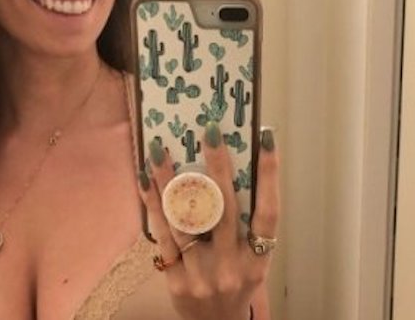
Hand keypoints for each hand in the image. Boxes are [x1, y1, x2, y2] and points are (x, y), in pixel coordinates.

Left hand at [137, 123, 279, 319]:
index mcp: (258, 259)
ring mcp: (203, 273)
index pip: (268, 212)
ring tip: (160, 149)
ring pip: (187, 218)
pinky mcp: (176, 278)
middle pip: (226, 208)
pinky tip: (145, 179)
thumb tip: (226, 170)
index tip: (265, 139)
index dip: (269, 175)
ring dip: (171, 179)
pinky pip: (163, 234)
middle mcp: (233, 265)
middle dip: (218, 166)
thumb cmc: (235, 284)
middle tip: (209, 131)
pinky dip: (153, 203)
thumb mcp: (252, 261)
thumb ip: (245, 225)